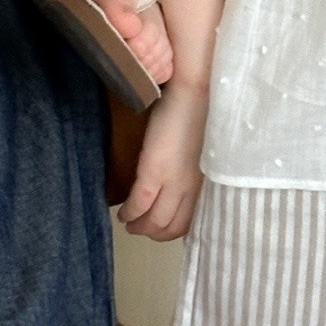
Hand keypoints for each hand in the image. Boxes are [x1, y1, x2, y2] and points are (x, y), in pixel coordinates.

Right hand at [119, 79, 207, 240]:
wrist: (193, 93)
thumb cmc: (196, 115)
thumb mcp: (198, 153)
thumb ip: (189, 172)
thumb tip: (174, 184)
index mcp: (202, 184)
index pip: (188, 222)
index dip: (170, 229)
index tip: (158, 226)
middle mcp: (190, 188)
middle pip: (171, 228)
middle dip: (153, 233)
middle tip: (139, 227)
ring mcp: (172, 181)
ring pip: (155, 222)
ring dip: (139, 227)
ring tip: (128, 221)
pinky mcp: (154, 171)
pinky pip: (139, 204)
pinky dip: (129, 212)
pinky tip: (123, 211)